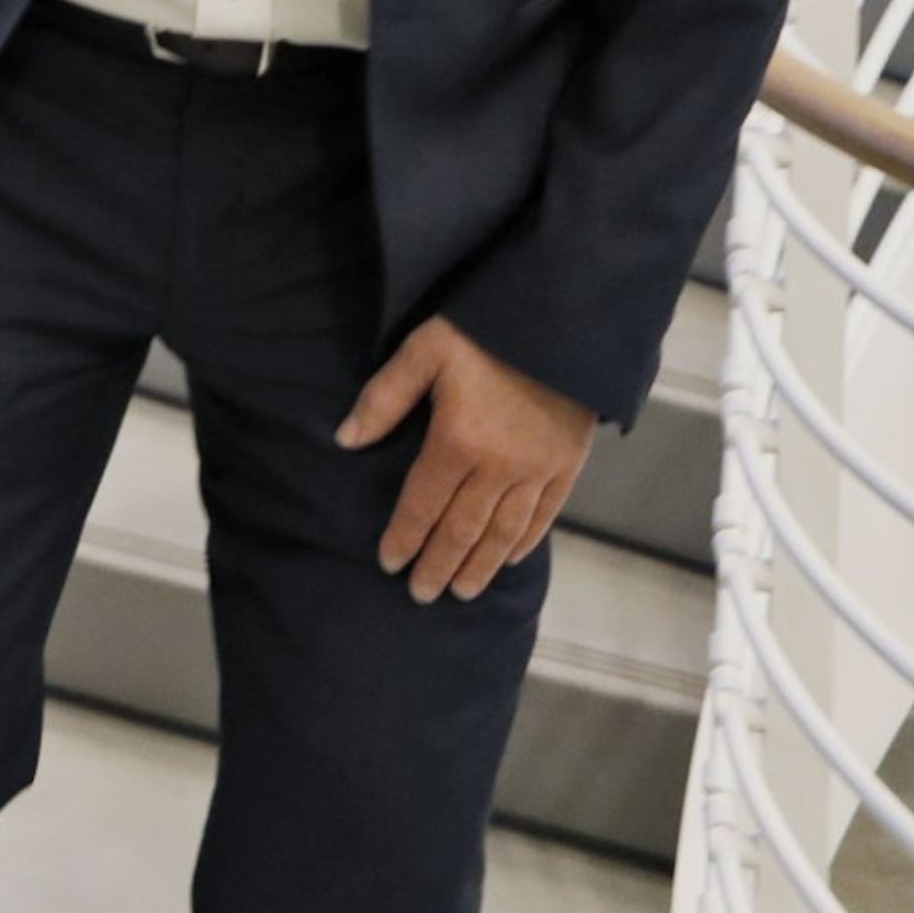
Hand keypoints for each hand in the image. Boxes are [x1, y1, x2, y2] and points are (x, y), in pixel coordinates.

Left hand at [338, 316, 597, 603]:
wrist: (561, 318)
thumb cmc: (484, 328)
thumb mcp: (424, 349)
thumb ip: (384, 398)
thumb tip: (345, 439)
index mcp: (457, 440)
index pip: (422, 504)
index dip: (404, 537)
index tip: (389, 564)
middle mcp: (498, 466)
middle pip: (462, 529)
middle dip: (438, 564)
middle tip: (422, 594)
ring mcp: (537, 469)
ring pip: (503, 532)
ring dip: (480, 565)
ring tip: (461, 590)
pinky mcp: (567, 464)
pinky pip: (544, 515)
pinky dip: (525, 542)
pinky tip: (510, 560)